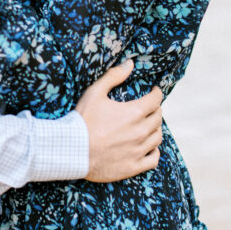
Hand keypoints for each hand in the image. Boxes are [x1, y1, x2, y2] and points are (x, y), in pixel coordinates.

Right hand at [75, 61, 163, 181]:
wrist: (72, 151)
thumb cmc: (82, 120)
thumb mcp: (95, 93)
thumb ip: (113, 76)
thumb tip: (130, 63)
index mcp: (134, 112)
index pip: (155, 100)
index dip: (156, 93)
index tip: (154, 92)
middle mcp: (140, 131)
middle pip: (158, 118)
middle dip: (155, 110)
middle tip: (149, 108)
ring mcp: (138, 150)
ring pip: (158, 137)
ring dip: (155, 129)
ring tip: (149, 126)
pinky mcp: (133, 166)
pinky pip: (154, 159)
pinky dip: (154, 151)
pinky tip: (149, 147)